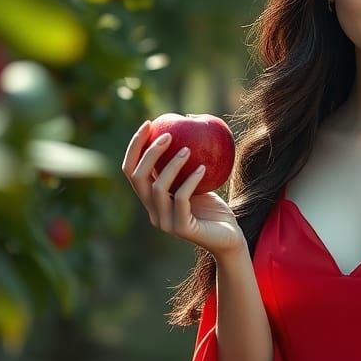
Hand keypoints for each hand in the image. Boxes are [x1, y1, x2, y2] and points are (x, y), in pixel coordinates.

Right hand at [122, 120, 245, 257]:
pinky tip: (202, 168)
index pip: (131, 171)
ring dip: (171, 165)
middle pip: (137, 178)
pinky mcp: (182, 228)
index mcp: (151, 200)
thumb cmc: (214, 209)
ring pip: (158, 189)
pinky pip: (181, 199)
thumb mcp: (198, 182)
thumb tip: (188, 122)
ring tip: (188, 149)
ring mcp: (165, 222)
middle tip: (167, 135)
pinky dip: (190, 181)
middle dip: (148, 153)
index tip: (149, 124)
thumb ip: (186, 163)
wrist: (229, 238)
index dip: (135, 147)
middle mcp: (153, 211)